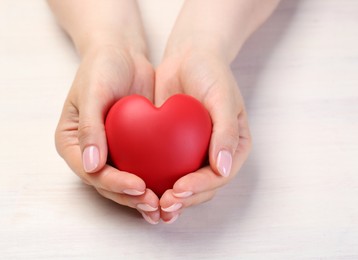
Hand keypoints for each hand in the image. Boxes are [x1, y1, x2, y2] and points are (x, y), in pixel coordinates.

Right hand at [55, 45, 160, 223]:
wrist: (121, 53)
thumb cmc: (101, 67)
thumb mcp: (92, 92)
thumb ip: (90, 127)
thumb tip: (91, 164)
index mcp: (73, 142)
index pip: (90, 172)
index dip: (114, 183)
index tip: (138, 186)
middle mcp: (90, 152)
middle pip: (107, 183)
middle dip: (130, 197)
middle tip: (154, 204)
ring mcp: (111, 151)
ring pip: (124, 182)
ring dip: (142, 197)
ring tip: (163, 207)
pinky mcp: (130, 147)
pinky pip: (140, 169)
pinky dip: (154, 182)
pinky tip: (169, 191)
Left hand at [152, 0, 278, 224]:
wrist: (188, 56)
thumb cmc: (211, 73)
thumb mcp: (223, 98)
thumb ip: (226, 132)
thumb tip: (224, 168)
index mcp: (233, 147)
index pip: (220, 176)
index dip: (201, 187)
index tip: (179, 190)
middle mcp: (216, 154)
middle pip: (203, 187)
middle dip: (184, 200)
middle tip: (164, 205)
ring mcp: (195, 152)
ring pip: (184, 184)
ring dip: (171, 199)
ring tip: (154, 208)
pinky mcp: (175, 148)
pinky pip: (167, 168)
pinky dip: (156, 180)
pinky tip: (141, 187)